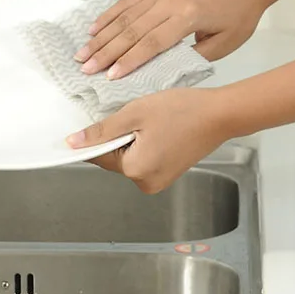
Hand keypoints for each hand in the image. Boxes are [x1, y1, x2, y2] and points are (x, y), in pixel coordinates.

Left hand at [66, 88, 232, 193]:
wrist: (220, 114)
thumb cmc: (184, 110)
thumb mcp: (135, 114)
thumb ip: (102, 131)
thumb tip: (74, 143)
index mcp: (136, 170)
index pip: (98, 157)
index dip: (91, 139)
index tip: (91, 125)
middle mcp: (146, 183)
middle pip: (113, 159)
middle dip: (116, 138)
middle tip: (131, 116)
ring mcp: (158, 181)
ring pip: (128, 159)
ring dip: (130, 141)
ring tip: (148, 122)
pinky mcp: (166, 175)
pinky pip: (143, 160)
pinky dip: (143, 145)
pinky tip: (156, 129)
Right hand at [74, 0, 269, 79]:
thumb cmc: (236, 19)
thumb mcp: (223, 46)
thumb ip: (191, 58)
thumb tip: (160, 73)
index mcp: (188, 17)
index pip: (152, 42)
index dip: (129, 61)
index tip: (110, 76)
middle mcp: (169, 1)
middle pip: (131, 30)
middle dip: (106, 52)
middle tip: (85, 69)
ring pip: (124, 17)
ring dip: (100, 37)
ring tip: (81, 54)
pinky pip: (126, 4)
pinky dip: (108, 17)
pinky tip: (92, 30)